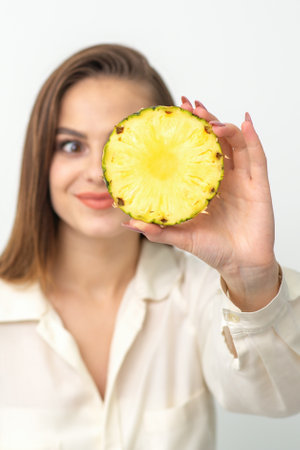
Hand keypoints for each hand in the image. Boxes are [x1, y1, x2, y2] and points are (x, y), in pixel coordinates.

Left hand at [123, 97, 279, 310]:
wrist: (240, 266)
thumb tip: (127, 221)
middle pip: (216, 143)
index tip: (174, 116)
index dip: (187, 134)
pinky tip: (244, 124)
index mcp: (206, 187)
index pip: (196, 153)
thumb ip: (158, 229)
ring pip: (235, 145)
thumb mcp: (181, 237)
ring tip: (209, 119)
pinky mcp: (259, 185)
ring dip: (224, 127)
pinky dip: (252, 139)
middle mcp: (224, 179)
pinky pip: (257, 158)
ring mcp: (242, 180)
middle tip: (191, 107)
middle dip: (205, 122)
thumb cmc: (213, 250)